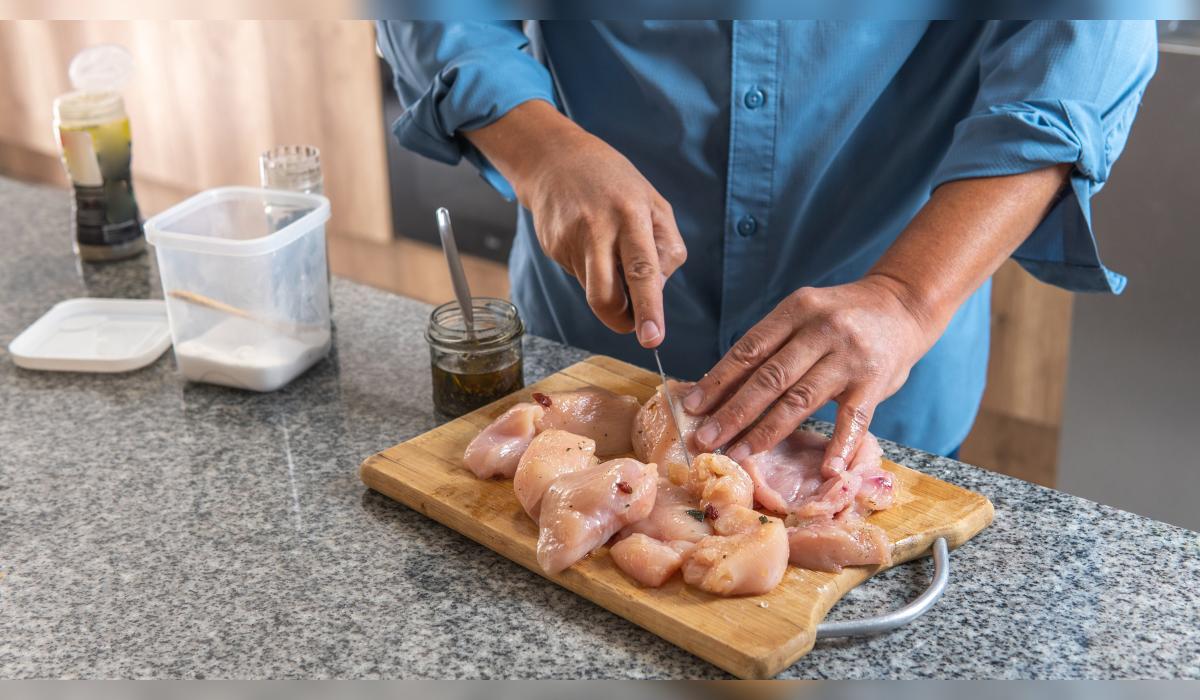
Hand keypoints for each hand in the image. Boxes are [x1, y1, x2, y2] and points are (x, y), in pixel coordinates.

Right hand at [466, 100, 685, 346]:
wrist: (556, 159)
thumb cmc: (616, 184)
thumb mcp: (655, 203)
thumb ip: (666, 248)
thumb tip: (658, 291)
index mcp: (631, 215)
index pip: (642, 270)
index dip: (648, 308)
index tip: (652, 338)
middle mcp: (598, 228)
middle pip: (605, 296)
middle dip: (620, 320)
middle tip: (633, 323)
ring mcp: (570, 240)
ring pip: (593, 290)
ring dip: (609, 289)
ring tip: (611, 253)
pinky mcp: (553, 247)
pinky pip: (580, 276)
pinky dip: (592, 270)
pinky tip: (590, 241)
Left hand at [682, 275, 936, 472]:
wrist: (902, 305)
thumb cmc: (841, 317)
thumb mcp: (804, 316)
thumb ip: (773, 346)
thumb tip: (722, 389)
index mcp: (795, 310)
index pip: (748, 350)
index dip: (718, 381)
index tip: (692, 407)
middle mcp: (821, 330)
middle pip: (769, 377)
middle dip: (733, 412)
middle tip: (706, 439)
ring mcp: (849, 356)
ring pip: (800, 399)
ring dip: (766, 432)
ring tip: (739, 455)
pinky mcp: (875, 381)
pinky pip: (854, 419)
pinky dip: (840, 445)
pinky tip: (827, 469)